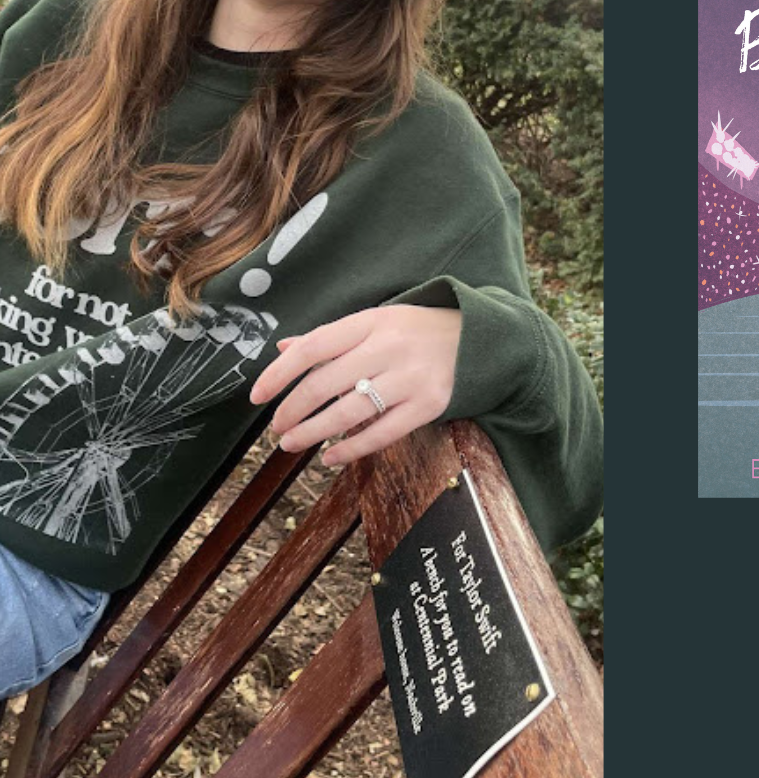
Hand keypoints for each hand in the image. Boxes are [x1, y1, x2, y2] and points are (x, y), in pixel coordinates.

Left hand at [249, 305, 462, 465]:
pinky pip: (382, 433)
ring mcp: (410, 377)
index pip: (313, 347)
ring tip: (291, 444)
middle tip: (276, 428)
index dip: (279, 374)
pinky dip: (351, 449)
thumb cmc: (420, 330)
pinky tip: (331, 457)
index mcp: (372, 321)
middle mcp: (389, 347)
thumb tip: (285, 349)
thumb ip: (333, 338)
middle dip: (292, 410)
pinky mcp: (430, 404)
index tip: (256, 396)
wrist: (481, 339)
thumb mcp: (378, 321)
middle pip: (325, 384)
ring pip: (348, 412)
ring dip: (312, 432)